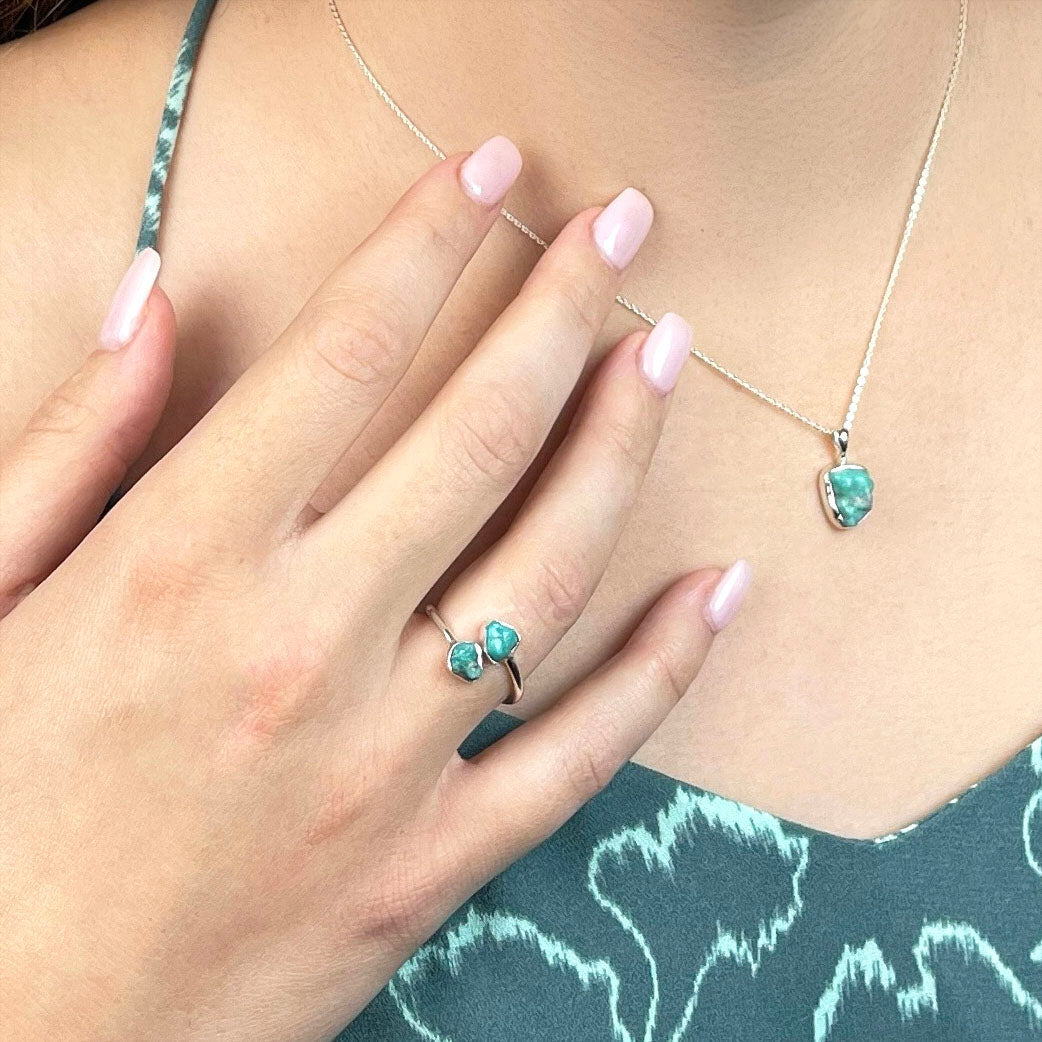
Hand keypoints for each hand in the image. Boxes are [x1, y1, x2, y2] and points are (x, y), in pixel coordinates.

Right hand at [0, 137, 748, 1040]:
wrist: (12, 1035)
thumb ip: (72, 445)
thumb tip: (156, 302)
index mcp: (180, 568)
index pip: (341, 356)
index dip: (427, 243)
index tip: (490, 172)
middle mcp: (302, 650)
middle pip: (477, 437)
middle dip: (559, 309)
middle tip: (621, 227)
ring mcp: (385, 767)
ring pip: (550, 574)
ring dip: (621, 447)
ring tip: (666, 353)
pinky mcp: (430, 867)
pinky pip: (582, 755)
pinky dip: (663, 668)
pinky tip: (717, 589)